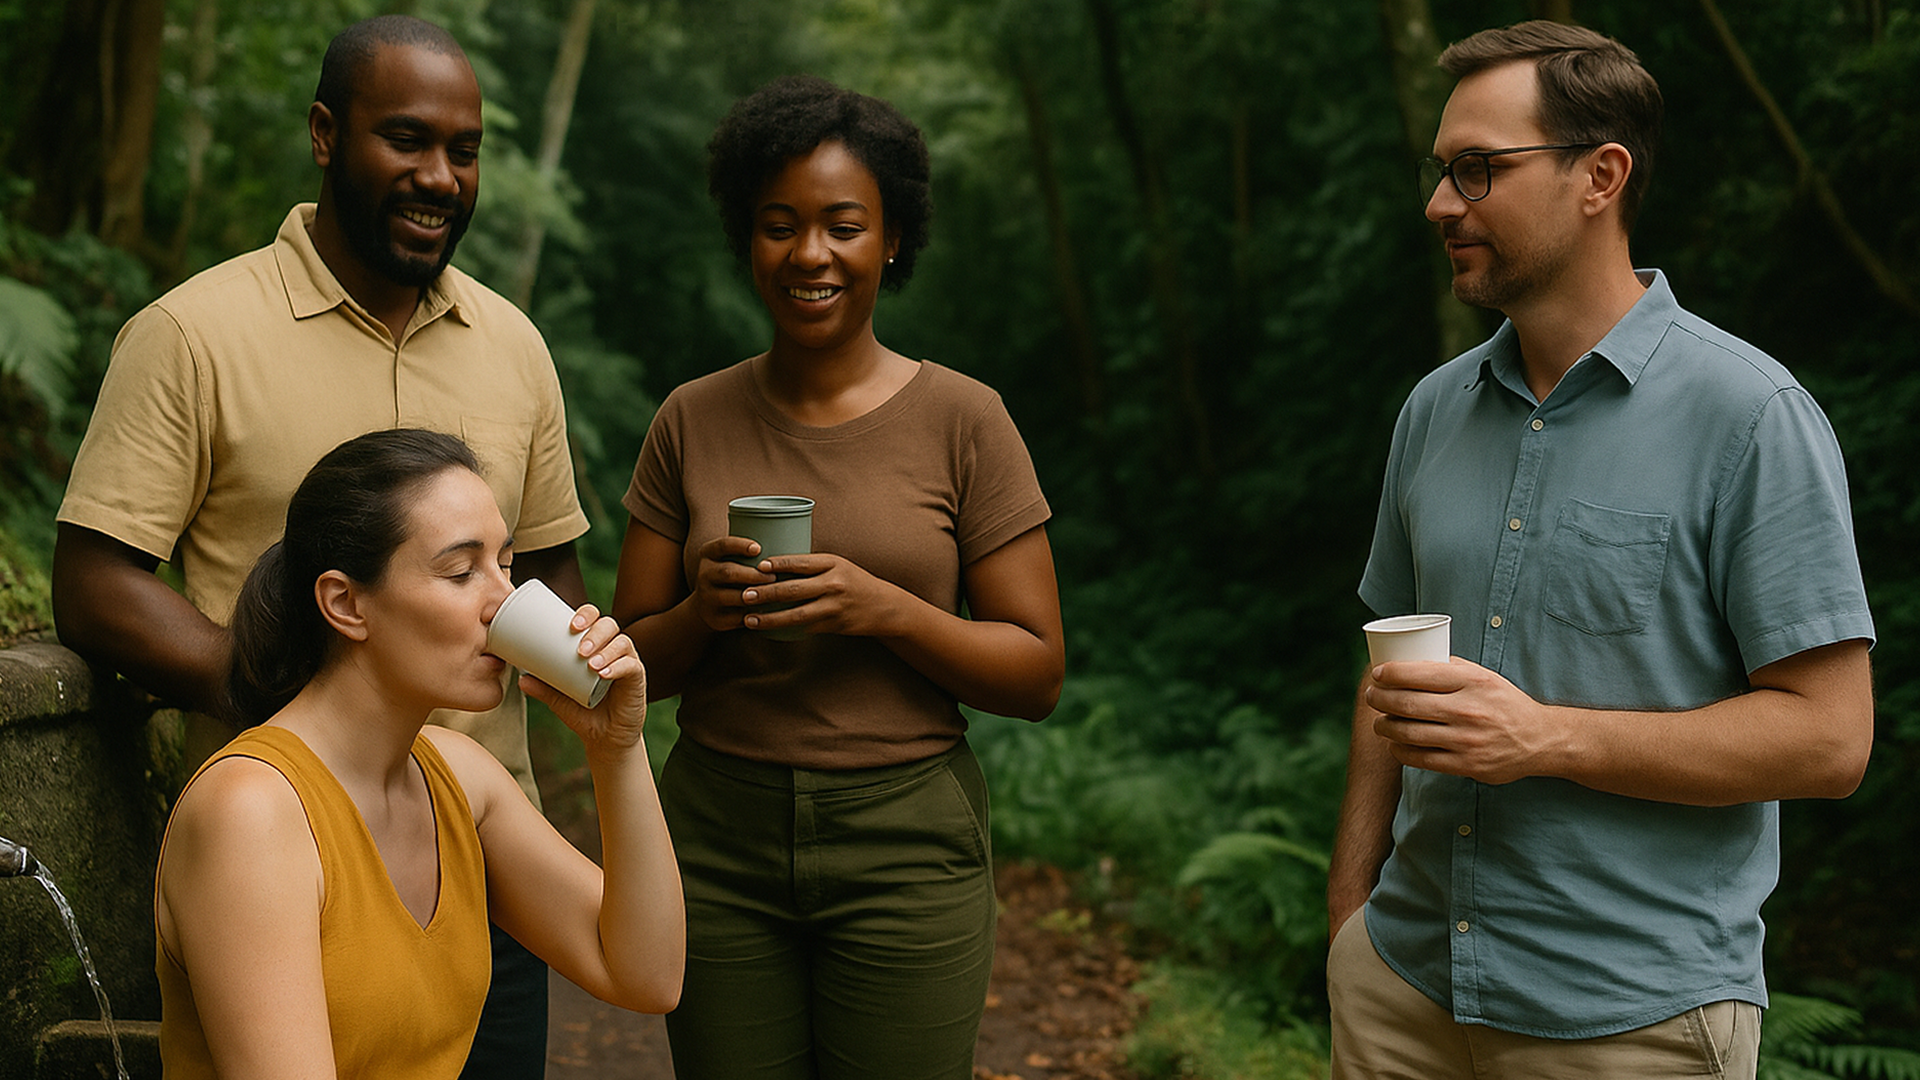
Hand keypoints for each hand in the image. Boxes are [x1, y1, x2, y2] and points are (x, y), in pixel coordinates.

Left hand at [519, 603, 646, 759]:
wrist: (605, 739)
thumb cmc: (584, 713)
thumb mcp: (558, 700)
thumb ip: (543, 688)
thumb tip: (520, 680)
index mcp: (596, 646)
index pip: (594, 619)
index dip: (585, 615)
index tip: (571, 626)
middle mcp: (613, 649)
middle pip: (609, 625)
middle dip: (594, 632)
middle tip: (579, 650)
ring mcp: (628, 662)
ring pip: (622, 642)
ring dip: (605, 650)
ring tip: (590, 665)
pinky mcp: (638, 678)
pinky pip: (631, 665)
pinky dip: (618, 667)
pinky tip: (605, 674)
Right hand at [687, 535, 776, 631]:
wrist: (706, 606)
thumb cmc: (730, 575)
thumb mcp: (729, 558)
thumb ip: (748, 549)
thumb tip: (786, 531)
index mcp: (708, 554)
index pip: (722, 545)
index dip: (740, 545)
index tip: (758, 548)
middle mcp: (704, 574)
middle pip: (728, 572)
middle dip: (753, 575)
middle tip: (774, 577)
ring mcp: (707, 597)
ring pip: (732, 596)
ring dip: (756, 595)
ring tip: (775, 593)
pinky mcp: (715, 618)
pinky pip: (737, 617)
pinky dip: (755, 614)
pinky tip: (770, 611)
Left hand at [738, 553, 907, 638]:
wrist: (882, 606)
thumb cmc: (853, 581)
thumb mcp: (837, 566)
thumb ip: (810, 566)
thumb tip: (771, 565)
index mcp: (833, 564)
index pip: (801, 562)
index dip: (778, 564)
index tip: (757, 567)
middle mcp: (833, 585)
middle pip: (793, 589)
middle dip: (766, 593)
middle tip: (744, 595)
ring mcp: (833, 607)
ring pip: (795, 615)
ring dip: (769, 618)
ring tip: (749, 619)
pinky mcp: (832, 626)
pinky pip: (803, 628)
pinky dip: (783, 630)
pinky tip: (767, 630)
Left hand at [1362, 658, 1562, 784]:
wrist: (1540, 739)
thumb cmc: (1504, 703)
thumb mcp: (1484, 677)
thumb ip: (1451, 668)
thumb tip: (1409, 661)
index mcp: (1472, 681)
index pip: (1419, 673)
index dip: (1390, 673)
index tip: (1377, 674)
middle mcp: (1468, 709)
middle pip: (1407, 703)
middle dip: (1380, 699)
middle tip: (1372, 696)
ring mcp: (1467, 739)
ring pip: (1408, 732)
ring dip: (1385, 726)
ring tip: (1379, 721)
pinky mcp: (1466, 765)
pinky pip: (1420, 758)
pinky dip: (1400, 750)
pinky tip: (1394, 743)